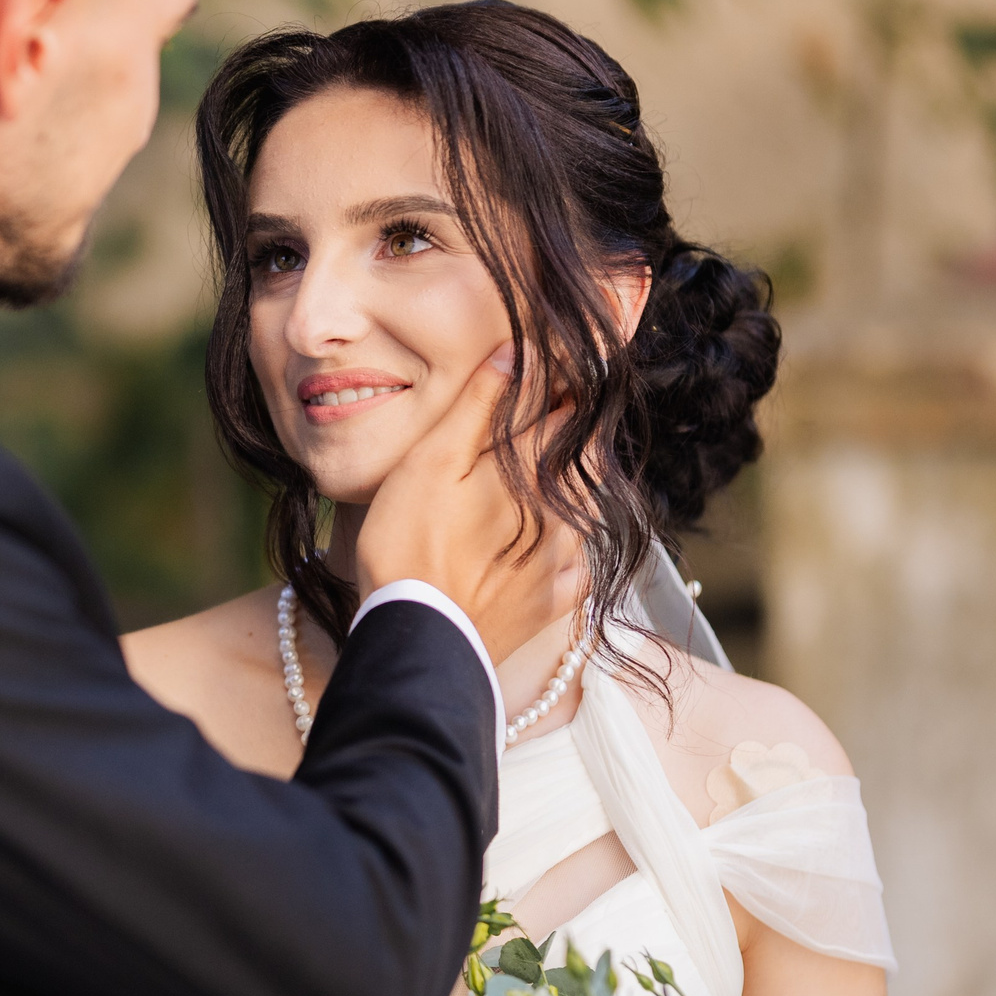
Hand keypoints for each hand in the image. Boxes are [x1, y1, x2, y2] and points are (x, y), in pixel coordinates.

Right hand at [353, 341, 567, 660]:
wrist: (418, 643)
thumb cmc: (411, 545)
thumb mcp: (431, 461)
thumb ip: (478, 406)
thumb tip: (517, 352)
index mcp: (535, 472)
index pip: (566, 410)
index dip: (561, 384)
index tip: (551, 368)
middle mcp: (563, 513)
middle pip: (584, 457)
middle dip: (570, 430)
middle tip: (547, 412)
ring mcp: (561, 562)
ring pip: (585, 508)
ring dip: (572, 483)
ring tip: (542, 473)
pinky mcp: (552, 604)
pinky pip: (578, 564)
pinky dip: (570, 545)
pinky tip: (552, 542)